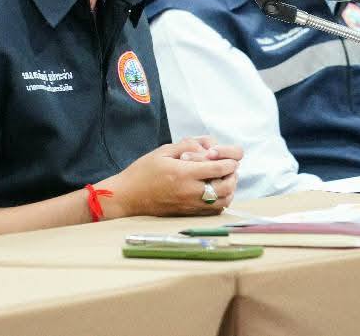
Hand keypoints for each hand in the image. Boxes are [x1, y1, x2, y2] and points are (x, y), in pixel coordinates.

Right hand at [99, 139, 238, 217]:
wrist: (127, 197)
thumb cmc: (142, 172)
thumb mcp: (163, 151)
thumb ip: (187, 145)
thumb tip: (208, 146)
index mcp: (184, 174)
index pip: (218, 169)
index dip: (229, 162)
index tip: (230, 158)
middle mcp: (190, 192)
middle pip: (225, 187)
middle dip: (232, 175)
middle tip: (230, 168)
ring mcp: (190, 206)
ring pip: (223, 201)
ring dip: (229, 189)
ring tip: (224, 179)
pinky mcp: (188, 214)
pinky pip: (213, 210)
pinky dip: (221, 201)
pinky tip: (215, 191)